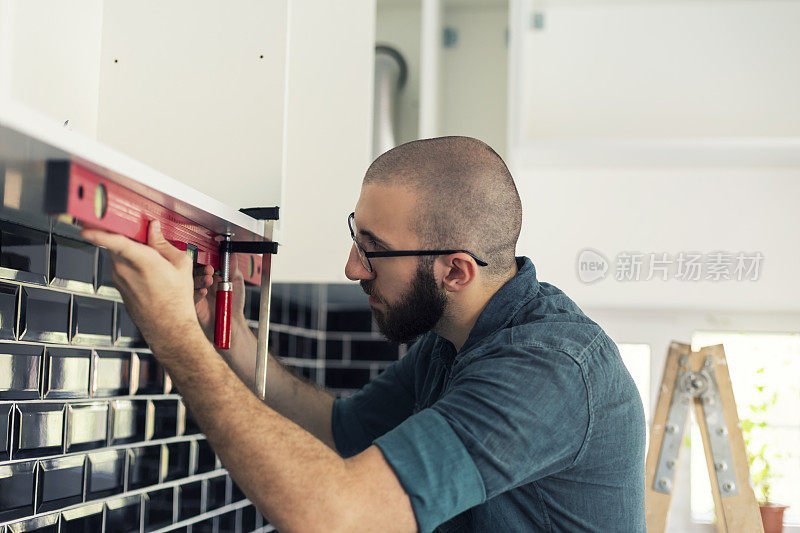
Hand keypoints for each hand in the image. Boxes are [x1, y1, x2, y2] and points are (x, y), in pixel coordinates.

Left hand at [81, 220, 203, 356]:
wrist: (169, 328)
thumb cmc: (176, 301)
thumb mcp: (181, 265)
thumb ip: (164, 243)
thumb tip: (154, 229)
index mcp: (142, 261)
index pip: (114, 241)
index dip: (99, 232)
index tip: (86, 226)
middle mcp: (124, 270)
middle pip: (116, 243)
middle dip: (123, 234)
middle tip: (135, 229)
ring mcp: (119, 280)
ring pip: (118, 255)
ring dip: (129, 251)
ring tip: (151, 255)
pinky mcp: (119, 287)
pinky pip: (121, 268)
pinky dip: (130, 264)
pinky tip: (148, 271)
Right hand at [193, 253, 247, 342]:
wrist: (231, 322)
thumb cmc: (233, 303)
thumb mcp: (236, 281)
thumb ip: (232, 267)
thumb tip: (231, 253)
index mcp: (210, 275)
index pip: (203, 263)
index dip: (205, 260)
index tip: (211, 261)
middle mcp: (201, 283)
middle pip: (194, 271)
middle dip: (201, 269)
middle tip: (210, 270)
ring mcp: (195, 293)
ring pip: (190, 282)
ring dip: (199, 279)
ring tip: (209, 280)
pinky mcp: (192, 304)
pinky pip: (190, 296)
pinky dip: (197, 293)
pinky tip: (204, 292)